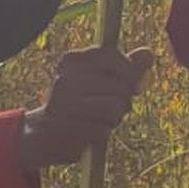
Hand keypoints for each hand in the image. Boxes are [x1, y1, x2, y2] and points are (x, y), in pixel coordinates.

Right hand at [19, 46, 153, 171]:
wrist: (41, 134)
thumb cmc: (76, 104)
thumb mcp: (97, 79)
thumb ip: (124, 66)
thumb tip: (147, 54)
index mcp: (70, 61)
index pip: (111, 56)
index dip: (128, 70)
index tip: (126, 81)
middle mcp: (65, 79)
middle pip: (120, 85)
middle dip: (123, 99)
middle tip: (109, 107)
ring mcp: (65, 105)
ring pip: (115, 107)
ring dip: (114, 118)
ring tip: (100, 119)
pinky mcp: (68, 129)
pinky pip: (104, 130)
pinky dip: (103, 133)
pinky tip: (90, 132)